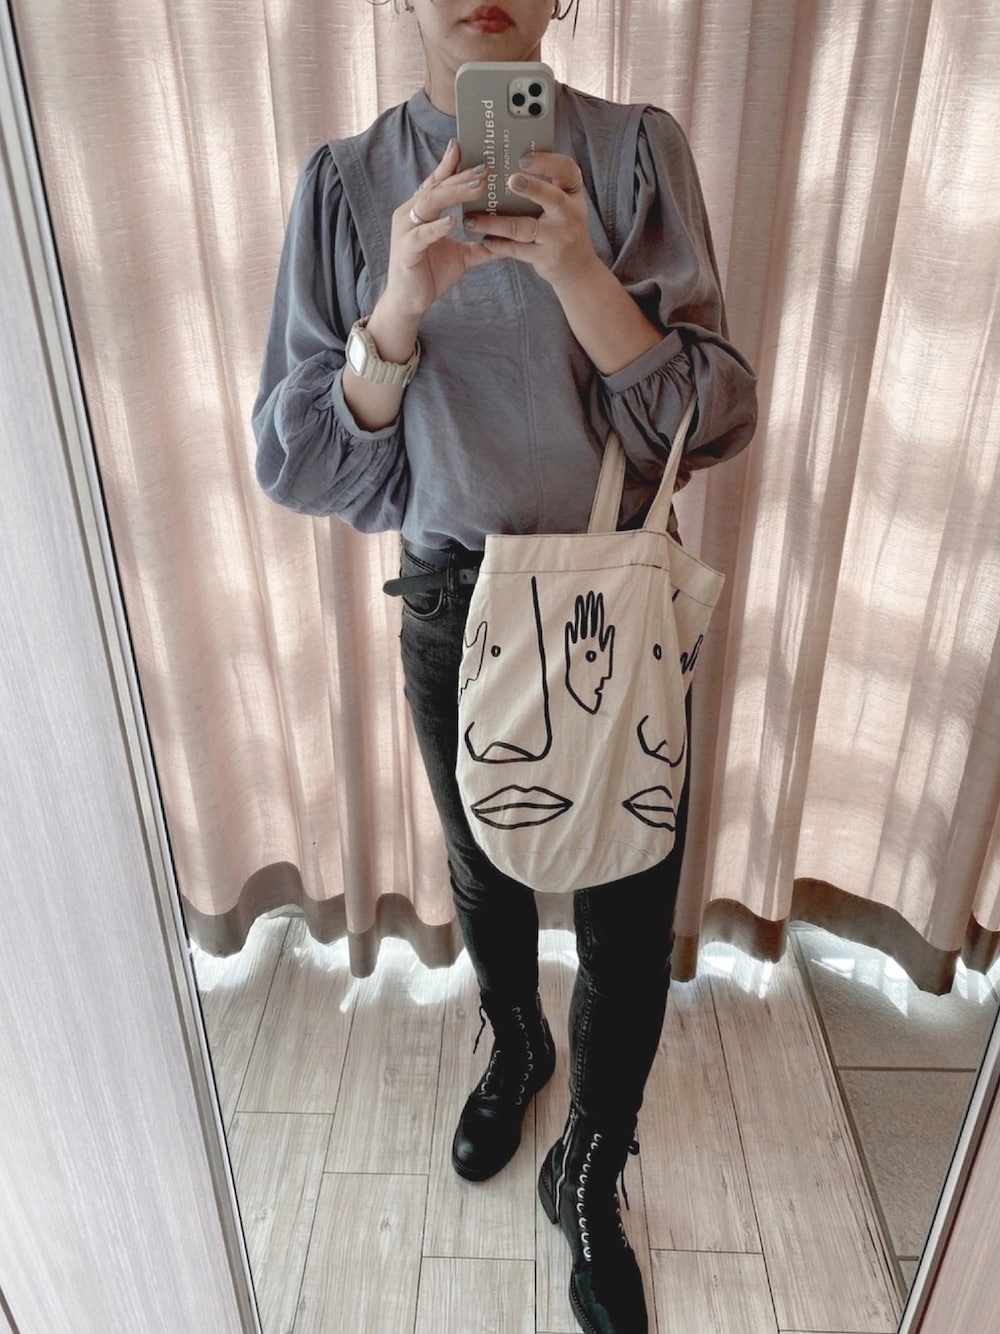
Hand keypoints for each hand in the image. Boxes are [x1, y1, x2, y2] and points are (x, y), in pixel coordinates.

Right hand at [382, 138, 494, 321]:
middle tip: (485, 168)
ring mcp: (406, 231)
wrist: (410, 302)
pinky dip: (436, 227)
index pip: (437, 182)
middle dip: (461, 176)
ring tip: (477, 187)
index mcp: (422, 211)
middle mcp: (410, 214)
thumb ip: (482, 245)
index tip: (466, 147)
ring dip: (453, 194)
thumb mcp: (462, 256)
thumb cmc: (431, 274)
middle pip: (437, 187)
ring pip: (429, 204)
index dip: (450, 164)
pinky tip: (452, 221)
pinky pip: (421, 235)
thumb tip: (509, 239)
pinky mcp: (406, 250)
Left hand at [465, 152, 598, 290]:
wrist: (577, 268)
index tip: (523, 158)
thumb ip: (542, 183)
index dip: (546, 162)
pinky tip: (483, 238)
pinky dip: (498, 244)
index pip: (565, 169)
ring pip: (524, 228)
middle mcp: (570, 213)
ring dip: (495, 223)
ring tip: (471, 219)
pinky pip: (517, 250)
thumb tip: (502, 162)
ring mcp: (559, 238)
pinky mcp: (546, 258)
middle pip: (552, 199)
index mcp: (572, 191)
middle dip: (532, 188)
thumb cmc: (560, 225)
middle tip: (510, 180)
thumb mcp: (562, 201)